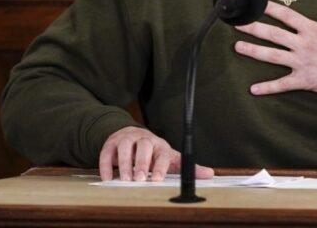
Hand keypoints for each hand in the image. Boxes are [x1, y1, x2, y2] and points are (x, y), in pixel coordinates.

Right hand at [98, 126, 214, 181]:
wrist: (132, 136)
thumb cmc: (154, 152)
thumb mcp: (171, 158)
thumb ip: (188, 167)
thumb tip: (210, 174)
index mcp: (160, 145)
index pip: (161, 153)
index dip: (159, 166)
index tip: (157, 179)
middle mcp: (144, 139)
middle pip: (144, 146)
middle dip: (141, 163)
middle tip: (140, 179)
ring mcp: (127, 139)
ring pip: (125, 147)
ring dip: (124, 163)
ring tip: (124, 179)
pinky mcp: (112, 143)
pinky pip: (107, 152)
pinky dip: (106, 165)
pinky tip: (107, 178)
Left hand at [234, 0, 316, 95]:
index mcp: (313, 30)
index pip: (287, 15)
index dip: (270, 8)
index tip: (256, 2)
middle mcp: (303, 45)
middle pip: (273, 35)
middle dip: (253, 28)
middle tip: (236, 23)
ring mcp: (302, 63)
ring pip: (272, 56)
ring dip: (253, 52)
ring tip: (237, 47)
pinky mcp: (304, 80)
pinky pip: (283, 85)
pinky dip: (268, 88)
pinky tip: (253, 89)